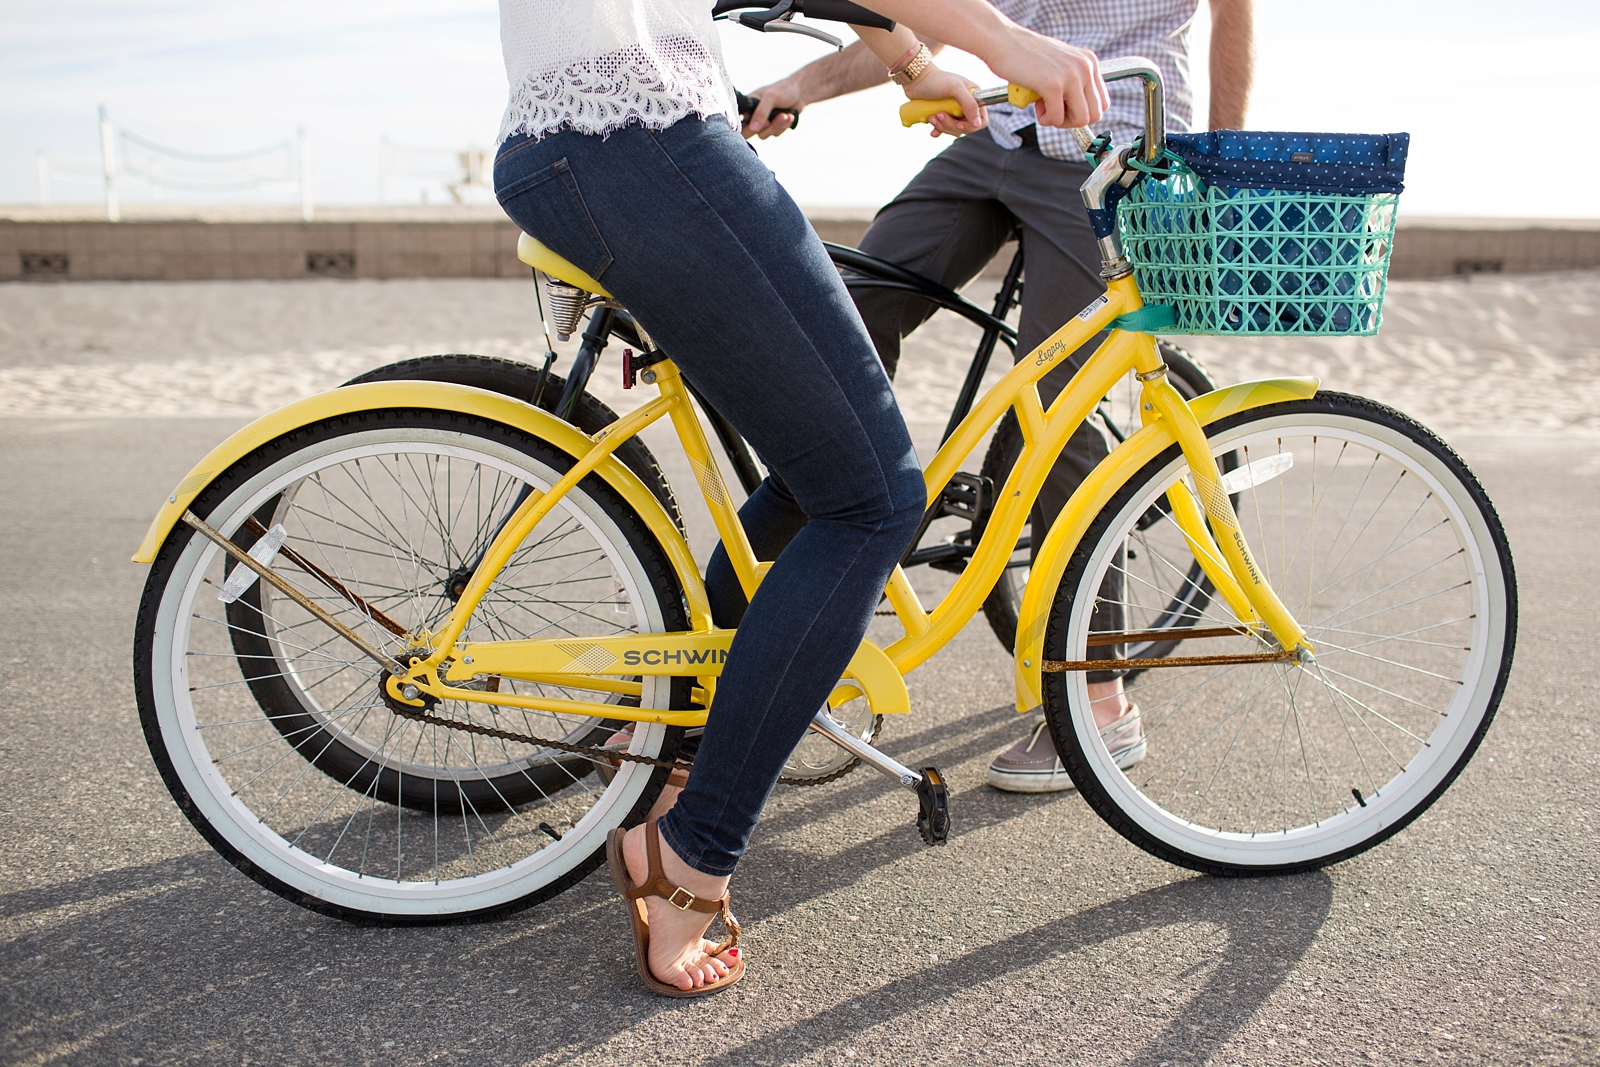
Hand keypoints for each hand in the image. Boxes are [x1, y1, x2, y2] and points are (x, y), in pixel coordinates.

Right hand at [743, 78, 804, 138]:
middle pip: (748, 132)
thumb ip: (761, 112)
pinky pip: (775, 134)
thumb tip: (753, 128)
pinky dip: (783, 126)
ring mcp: (763, 123)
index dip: (743, 126)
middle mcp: (753, 116)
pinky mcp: (773, 127)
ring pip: (763, 134)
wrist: (800, 93)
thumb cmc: (783, 90)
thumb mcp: (771, 98)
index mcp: (747, 106)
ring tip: (785, 115)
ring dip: (776, 126)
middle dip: (762, 127)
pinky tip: (789, 116)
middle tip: (768, 122)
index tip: (756, 123)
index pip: (737, 120)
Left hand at [906, 67, 984, 137]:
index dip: (971, 125)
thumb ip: (969, 104)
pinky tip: (931, 127)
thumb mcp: (955, 88)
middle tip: (939, 114)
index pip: (981, 119)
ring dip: (942, 127)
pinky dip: (937, 130)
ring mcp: (954, 112)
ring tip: (932, 117)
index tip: (958, 123)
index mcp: (974, 96)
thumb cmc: (936, 80)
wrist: (916, 79)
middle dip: (951, 125)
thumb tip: (977, 123)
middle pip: (966, 127)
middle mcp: (966, 105)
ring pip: (954, 130)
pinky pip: (944, 130)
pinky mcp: (943, 116)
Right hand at [985, 26, 1106, 127]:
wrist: (1004, 42)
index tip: (1065, 108)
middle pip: (1095, 114)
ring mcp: (1071, 75)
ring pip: (1081, 119)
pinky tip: (1036, 106)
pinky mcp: (1053, 85)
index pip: (1102, 102)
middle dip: (1073, 120)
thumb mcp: (1061, 64)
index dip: (1083, 112)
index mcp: (1089, 62)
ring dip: (1061, 121)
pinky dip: (1046, 119)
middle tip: (1055, 112)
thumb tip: (1078, 108)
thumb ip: (1074, 81)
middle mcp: (1085, 67)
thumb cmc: (1026, 55)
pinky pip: (1057, 118)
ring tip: (1045, 109)